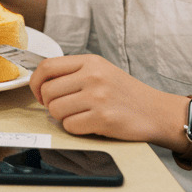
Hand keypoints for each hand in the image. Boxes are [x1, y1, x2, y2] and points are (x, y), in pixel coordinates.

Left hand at [29, 54, 188, 148]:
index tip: (39, 93)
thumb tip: (41, 84)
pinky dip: (75, 129)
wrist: (157, 111)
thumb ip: (74, 73)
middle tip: (63, 108)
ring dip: (63, 118)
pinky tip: (89, 124)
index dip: (35, 83)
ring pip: (55, 110)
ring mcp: (98, 97)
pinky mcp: (103, 118)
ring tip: (80, 116)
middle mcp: (93, 76)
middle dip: (49, 104)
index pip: (46, 67)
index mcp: (90, 62)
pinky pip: (70, 126)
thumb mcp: (101, 71)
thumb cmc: (126, 94)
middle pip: (47, 91)